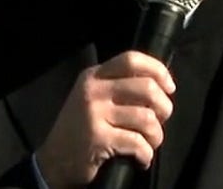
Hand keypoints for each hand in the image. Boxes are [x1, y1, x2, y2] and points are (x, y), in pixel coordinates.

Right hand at [34, 51, 175, 187]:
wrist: (53, 162)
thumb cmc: (80, 130)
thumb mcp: (93, 98)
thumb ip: (119, 86)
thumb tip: (160, 86)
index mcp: (94, 76)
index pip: (132, 59)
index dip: (158, 70)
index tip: (169, 87)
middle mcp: (93, 90)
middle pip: (147, 87)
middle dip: (164, 107)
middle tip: (160, 121)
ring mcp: (94, 114)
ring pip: (146, 118)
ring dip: (156, 136)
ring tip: (150, 144)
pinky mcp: (98, 138)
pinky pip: (137, 143)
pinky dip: (146, 154)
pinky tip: (142, 159)